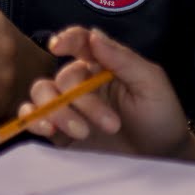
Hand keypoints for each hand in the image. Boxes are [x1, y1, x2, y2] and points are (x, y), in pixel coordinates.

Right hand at [19, 26, 194, 158]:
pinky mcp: (61, 132)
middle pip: (63, 76)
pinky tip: (46, 128)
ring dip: (56, 109)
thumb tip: (94, 35)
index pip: (79, 42)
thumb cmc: (161, 116)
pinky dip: (32, 118)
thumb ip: (122, 59)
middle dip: (81, 99)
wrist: (162, 159)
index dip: (66, 39)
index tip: (59, 46)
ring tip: (82, 132)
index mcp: (104, 65)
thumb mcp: (150, 83)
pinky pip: (34, 118)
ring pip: (43, 94)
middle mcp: (83, 83)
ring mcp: (70, 107)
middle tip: (111, 124)